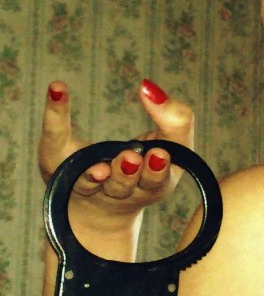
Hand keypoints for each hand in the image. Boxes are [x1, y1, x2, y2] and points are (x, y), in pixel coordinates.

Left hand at [39, 79, 194, 242]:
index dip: (158, 169)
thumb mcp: (169, 145)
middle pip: (123, 186)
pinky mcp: (62, 166)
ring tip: (99, 166)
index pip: (158, 180)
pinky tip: (57, 91)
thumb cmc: (142, 168)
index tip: (159, 153)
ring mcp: (89, 184)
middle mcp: (122, 190)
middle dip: (127, 172)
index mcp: (153, 185)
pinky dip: (55, 113)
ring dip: (95, 170)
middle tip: (131, 157)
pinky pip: (56, 138)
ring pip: (90, 180)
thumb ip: (174, 119)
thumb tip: (149, 88)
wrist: (95, 207)